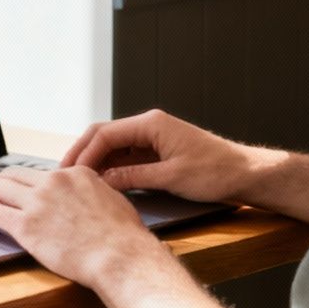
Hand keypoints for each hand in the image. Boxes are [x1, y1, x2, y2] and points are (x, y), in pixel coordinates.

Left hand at [0, 164, 167, 288]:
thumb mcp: (113, 200)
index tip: (20, 196)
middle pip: (12, 174)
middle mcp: (53, 182)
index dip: (26, 185)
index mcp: (74, 174)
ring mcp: (38, 202)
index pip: (39, 173)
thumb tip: (87, 197)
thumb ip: (94, 193)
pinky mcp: (26, 226)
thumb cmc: (123, 238)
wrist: (120, 257)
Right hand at [63, 109, 253, 203]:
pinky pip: (126, 157)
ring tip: (77, 182)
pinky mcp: (158, 152)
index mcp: (151, 124)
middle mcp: (149, 126)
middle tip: (63, 175)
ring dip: (95, 162)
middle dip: (82, 154)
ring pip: (113, 147)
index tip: (70, 173)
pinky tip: (101, 183)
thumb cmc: (216, 172)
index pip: (105, 134)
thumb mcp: (171, 177)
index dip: (84, 153)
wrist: (245, 173)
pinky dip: (111, 168)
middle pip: (104, 136)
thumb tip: (102, 181)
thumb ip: (134, 177)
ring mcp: (153, 138)